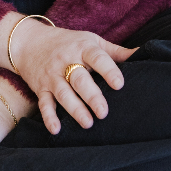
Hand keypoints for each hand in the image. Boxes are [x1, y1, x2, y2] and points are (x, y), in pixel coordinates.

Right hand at [9, 20, 136, 134]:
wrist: (28, 41)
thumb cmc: (68, 42)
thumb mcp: (91, 40)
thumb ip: (115, 51)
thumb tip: (142, 54)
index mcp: (82, 48)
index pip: (97, 58)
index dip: (108, 70)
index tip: (119, 85)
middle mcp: (66, 61)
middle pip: (79, 79)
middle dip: (91, 96)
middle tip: (104, 112)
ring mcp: (52, 75)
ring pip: (63, 93)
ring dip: (74, 109)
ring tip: (88, 123)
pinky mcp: (40, 87)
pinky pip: (43, 103)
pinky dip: (48, 116)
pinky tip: (56, 129)